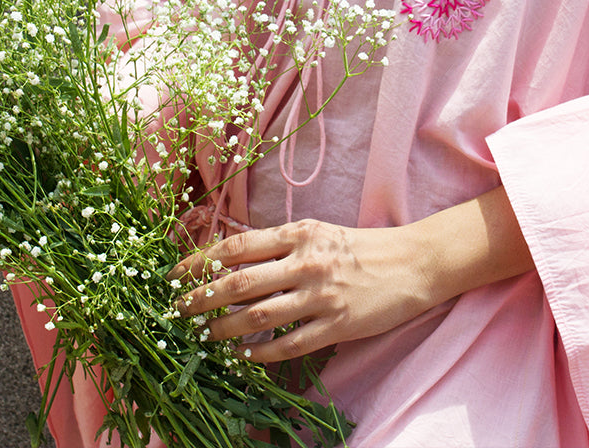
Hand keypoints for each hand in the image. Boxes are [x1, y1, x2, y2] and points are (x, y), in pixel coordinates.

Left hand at [169, 218, 433, 361]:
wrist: (414, 263)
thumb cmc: (361, 246)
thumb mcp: (320, 232)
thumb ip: (281, 244)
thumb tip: (232, 258)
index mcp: (300, 233)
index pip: (238, 246)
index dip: (201, 261)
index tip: (175, 275)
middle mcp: (307, 261)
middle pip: (239, 282)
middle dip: (201, 299)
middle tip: (177, 312)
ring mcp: (322, 295)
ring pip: (258, 316)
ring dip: (224, 330)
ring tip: (203, 339)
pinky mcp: (338, 325)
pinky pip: (290, 344)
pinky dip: (262, 353)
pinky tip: (245, 357)